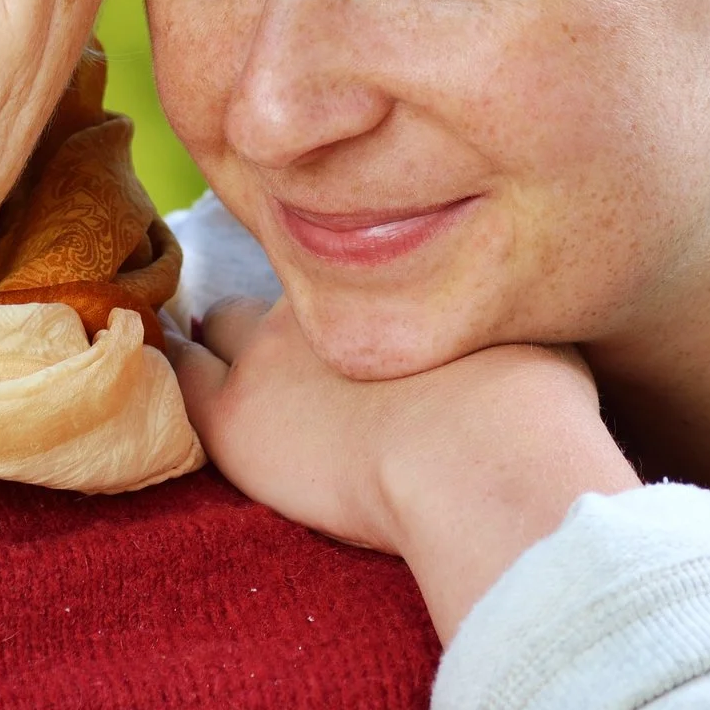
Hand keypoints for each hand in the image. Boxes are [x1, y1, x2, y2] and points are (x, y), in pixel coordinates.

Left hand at [172, 298, 638, 639]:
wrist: (479, 458)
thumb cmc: (532, 399)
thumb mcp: (537, 329)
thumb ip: (504, 317)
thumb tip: (517, 329)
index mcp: (391, 266)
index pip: (344, 250)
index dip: (345, 275)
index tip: (353, 296)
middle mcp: (323, 291)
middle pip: (286, 282)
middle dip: (288, 307)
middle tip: (296, 340)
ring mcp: (270, 353)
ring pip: (226, 326)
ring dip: (229, 342)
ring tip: (231, 363)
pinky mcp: (234, 417)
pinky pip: (183, 378)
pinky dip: (180, 374)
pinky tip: (173, 377)